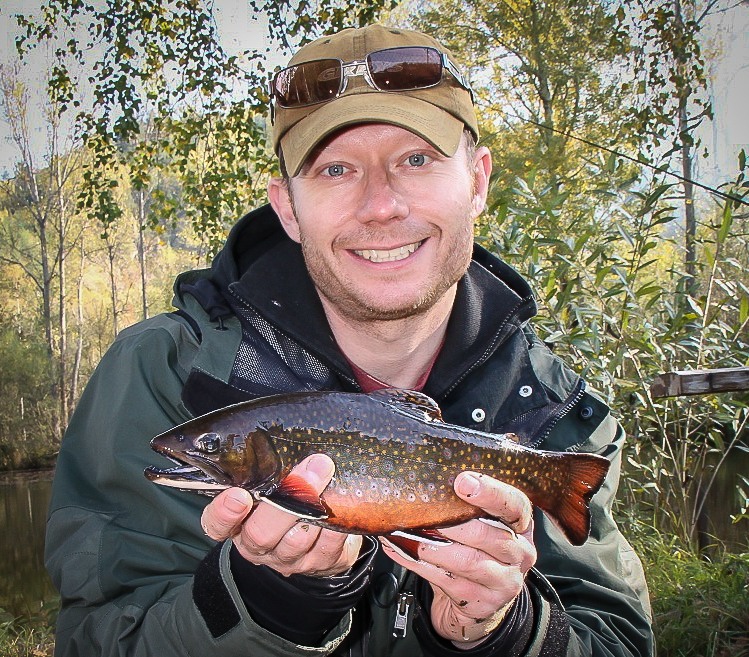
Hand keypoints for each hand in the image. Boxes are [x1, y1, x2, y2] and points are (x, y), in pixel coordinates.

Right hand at [200, 454, 362, 577]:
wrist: (321, 531)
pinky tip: (341, 504)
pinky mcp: (318, 564)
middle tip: (312, 466)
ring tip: (329, 476)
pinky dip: (335, 524)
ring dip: (315, 507)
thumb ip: (269, 465)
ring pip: (296, 541)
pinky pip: (327, 547)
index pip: (216, 524)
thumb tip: (286, 436)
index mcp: (237, 522)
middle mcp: (257, 544)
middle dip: (287, 500)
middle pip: (261, 533)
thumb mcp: (271, 479)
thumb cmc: (289, 493)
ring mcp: (287, 558)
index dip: (225, 513)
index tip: (239, 495)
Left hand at [381, 472, 536, 647]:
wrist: (480, 603)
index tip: (462, 482)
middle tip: (425, 512)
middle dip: (452, 523)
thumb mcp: (484, 526)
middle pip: (487, 535)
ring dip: (432, 546)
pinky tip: (399, 550)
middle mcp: (519, 553)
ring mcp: (505, 581)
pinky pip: (445, 580)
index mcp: (521, 526)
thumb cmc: (477, 552)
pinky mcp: (483, 602)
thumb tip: (430, 476)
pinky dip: (417, 563)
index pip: (515, 506)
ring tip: (408, 534)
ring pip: (466, 561)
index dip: (491, 493)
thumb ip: (469, 505)